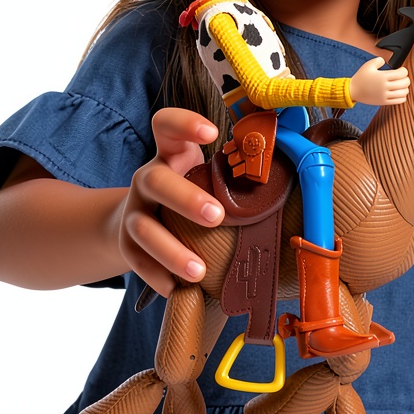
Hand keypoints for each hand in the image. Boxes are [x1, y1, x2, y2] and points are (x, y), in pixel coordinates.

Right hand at [119, 108, 224, 296]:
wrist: (133, 219)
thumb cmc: (186, 193)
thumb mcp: (201, 174)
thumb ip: (231, 172)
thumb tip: (288, 175)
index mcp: (168, 156)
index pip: (166, 126)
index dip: (185, 124)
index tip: (213, 133)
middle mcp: (146, 179)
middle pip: (156, 181)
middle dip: (185, 199)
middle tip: (217, 216)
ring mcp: (133, 211)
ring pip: (144, 229)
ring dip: (171, 250)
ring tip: (199, 271)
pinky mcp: (125, 243)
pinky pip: (136, 261)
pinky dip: (156, 276)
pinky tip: (175, 289)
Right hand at [349, 57, 409, 105]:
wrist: (352, 90)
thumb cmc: (361, 77)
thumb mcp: (368, 65)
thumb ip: (378, 60)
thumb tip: (385, 61)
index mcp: (382, 76)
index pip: (402, 73)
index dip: (404, 70)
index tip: (401, 70)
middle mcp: (385, 86)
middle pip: (405, 83)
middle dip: (406, 79)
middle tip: (403, 77)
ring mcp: (385, 95)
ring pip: (403, 92)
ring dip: (405, 88)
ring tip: (401, 86)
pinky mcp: (383, 102)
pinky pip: (399, 101)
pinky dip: (402, 97)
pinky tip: (399, 93)